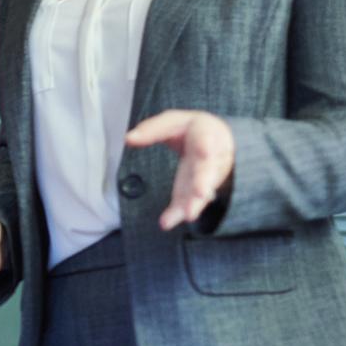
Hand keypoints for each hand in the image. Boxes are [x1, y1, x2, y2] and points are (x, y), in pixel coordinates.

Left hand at [124, 109, 235, 230]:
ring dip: (194, 203)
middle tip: (201, 193)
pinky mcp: (199, 191)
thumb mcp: (171, 122)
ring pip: (202, 191)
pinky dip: (178, 213)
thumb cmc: (189, 129)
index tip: (205, 151)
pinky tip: (167, 222)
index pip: (205, 137)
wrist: (217, 140)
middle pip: (208, 170)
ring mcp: (208, 176)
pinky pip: (190, 202)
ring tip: (186, 215)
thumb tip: (128, 139)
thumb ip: (151, 130)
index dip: (206, 144)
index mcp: (205, 133)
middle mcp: (212, 156)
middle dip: (204, 181)